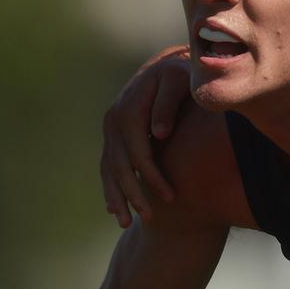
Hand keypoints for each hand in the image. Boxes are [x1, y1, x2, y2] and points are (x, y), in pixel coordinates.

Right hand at [101, 45, 192, 226]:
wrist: (168, 65)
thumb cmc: (181, 74)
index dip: (153, 176)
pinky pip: (108, 166)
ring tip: (126, 223)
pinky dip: (110, 187)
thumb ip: (169, 104)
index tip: (171, 196)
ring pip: (109, 169)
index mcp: (129, 109)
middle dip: (134, 194)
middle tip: (151, 217)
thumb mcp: (180, 81)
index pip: (139, 152)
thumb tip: (159, 133)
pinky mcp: (113, 135)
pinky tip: (114, 208)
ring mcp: (110, 129)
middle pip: (121, 165)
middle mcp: (114, 120)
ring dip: (117, 197)